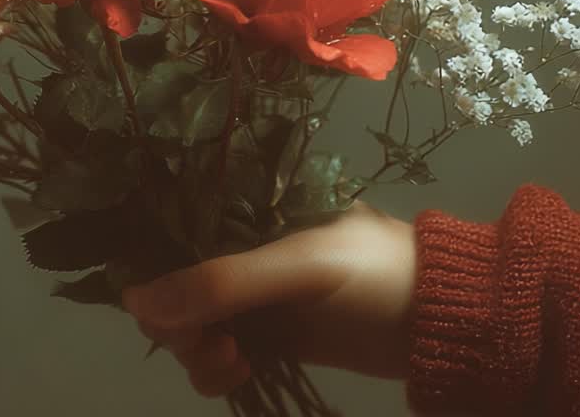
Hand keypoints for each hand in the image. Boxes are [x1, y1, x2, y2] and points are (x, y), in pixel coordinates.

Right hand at [121, 203, 416, 396]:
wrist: (445, 321)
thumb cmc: (376, 272)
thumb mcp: (300, 267)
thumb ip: (223, 282)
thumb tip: (134, 300)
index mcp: (249, 208)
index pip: (177, 230)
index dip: (154, 267)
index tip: (158, 305)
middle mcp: (245, 249)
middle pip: (177, 285)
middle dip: (178, 321)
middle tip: (205, 344)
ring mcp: (258, 296)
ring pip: (195, 325)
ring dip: (196, 351)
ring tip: (230, 363)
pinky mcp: (273, 337)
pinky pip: (222, 354)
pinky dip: (218, 370)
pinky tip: (239, 372)